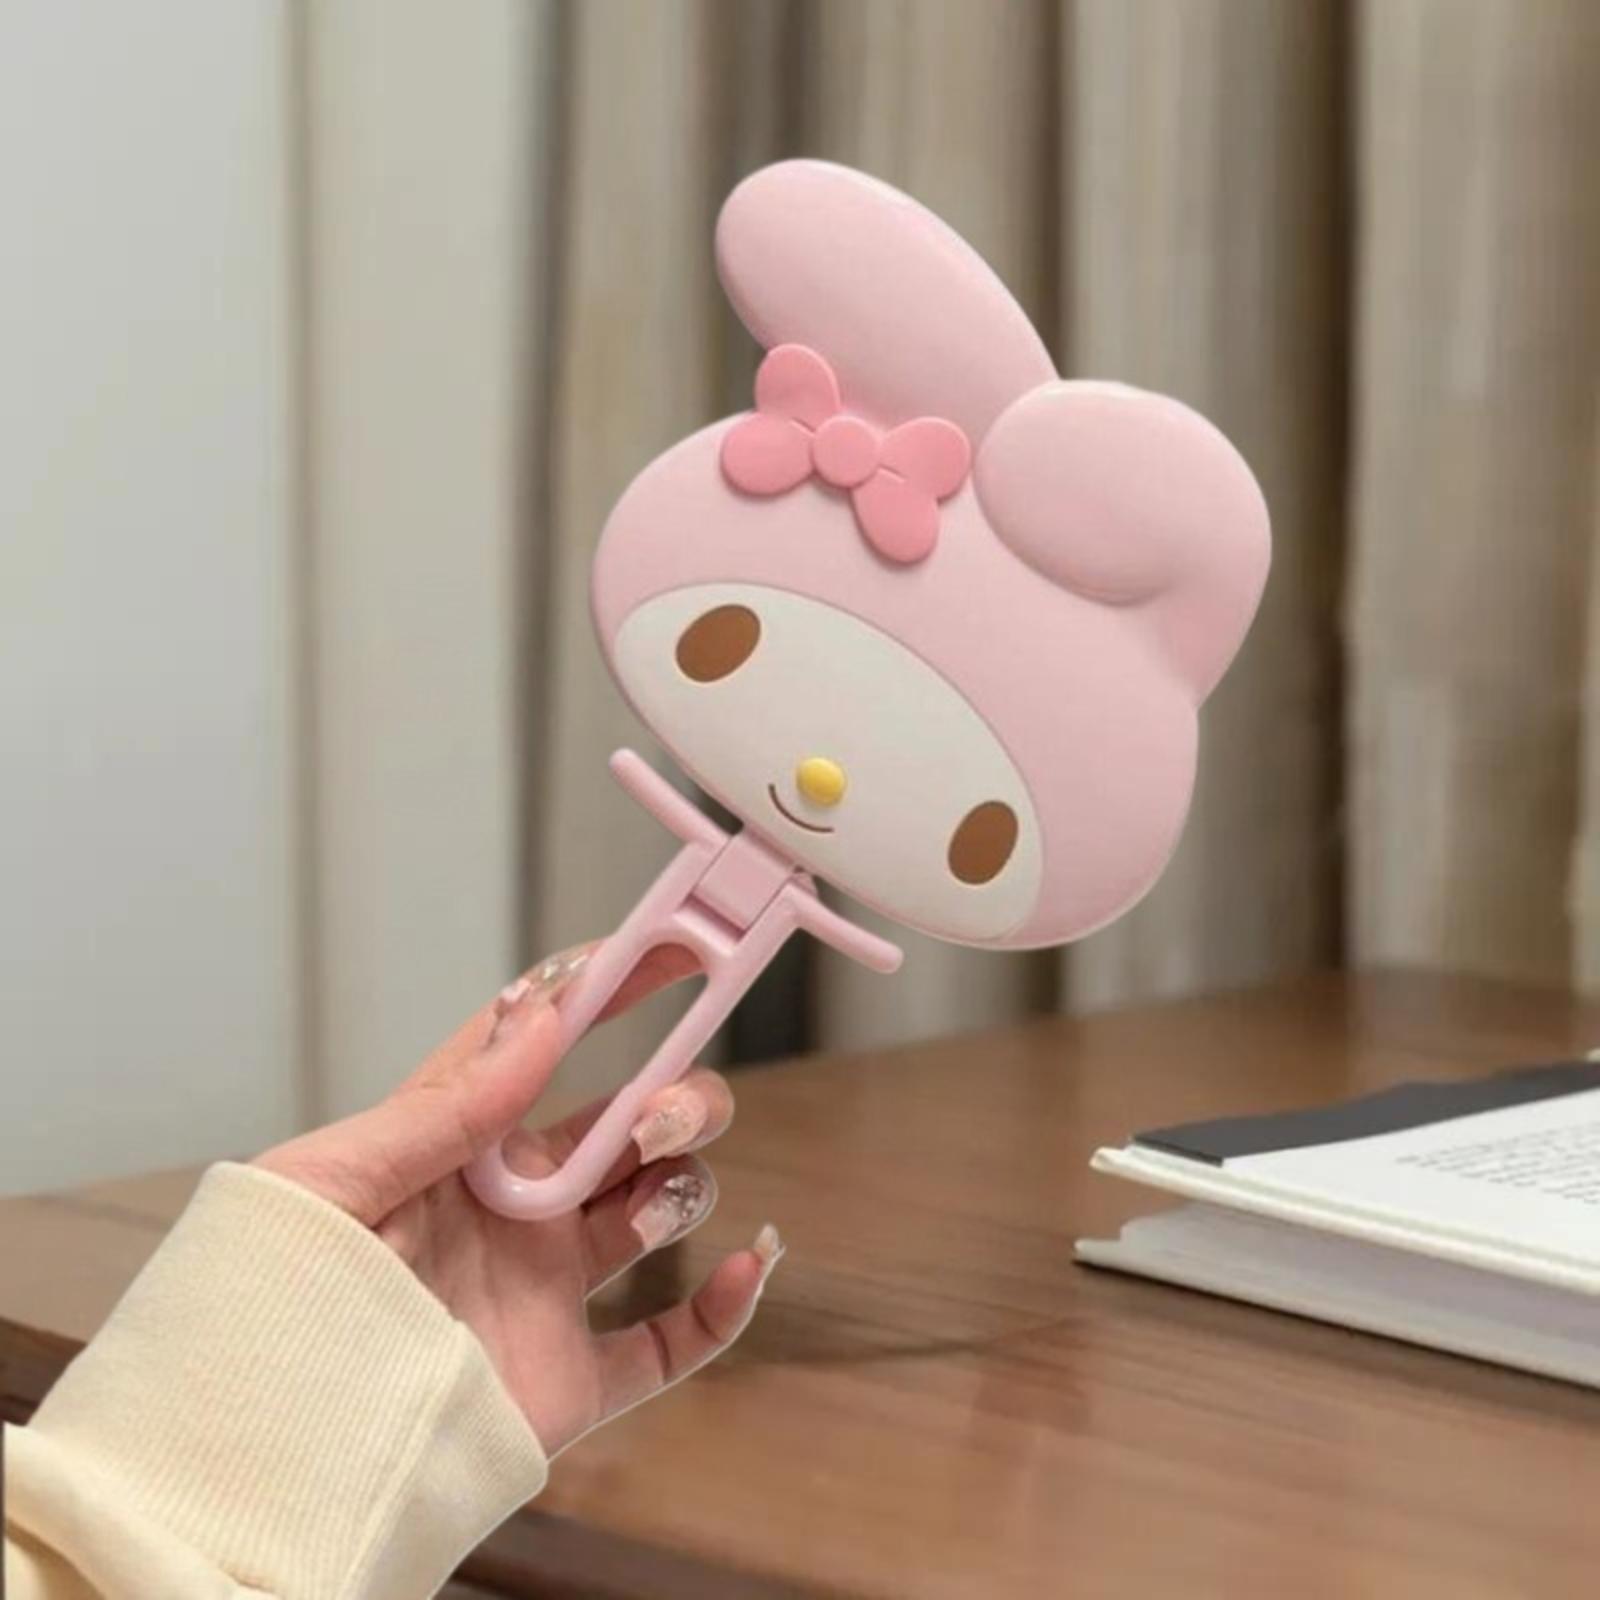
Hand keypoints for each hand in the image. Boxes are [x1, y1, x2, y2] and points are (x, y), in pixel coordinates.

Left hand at [254, 943, 780, 1455]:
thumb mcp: (335, 1180)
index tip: (669, 950)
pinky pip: (668, 1342)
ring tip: (654, 1197)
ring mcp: (545, 1291)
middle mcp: (512, 1210)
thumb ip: (445, 1105)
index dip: (605, 993)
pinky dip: (722, 1308)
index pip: (541, 1050)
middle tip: (662, 1113)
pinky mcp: (569, 1378)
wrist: (266, 1462)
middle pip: (626, 1126)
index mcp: (455, 1150)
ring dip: (685, 1183)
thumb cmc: (270, 1302)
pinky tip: (743, 1268)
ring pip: (658, 1209)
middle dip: (671, 1097)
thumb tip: (541, 1019)